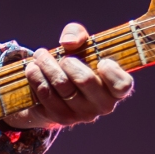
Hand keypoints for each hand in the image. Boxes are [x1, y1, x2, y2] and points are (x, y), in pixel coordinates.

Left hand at [3, 22, 133, 130]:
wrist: (55, 90)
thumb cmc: (76, 62)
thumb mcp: (81, 44)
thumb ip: (78, 34)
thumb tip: (68, 42)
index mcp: (116, 89)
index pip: (123, 85)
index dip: (111, 71)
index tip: (100, 60)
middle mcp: (103, 105)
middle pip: (84, 79)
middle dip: (65, 61)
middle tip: (51, 52)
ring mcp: (83, 114)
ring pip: (61, 85)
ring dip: (46, 66)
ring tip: (39, 56)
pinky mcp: (62, 118)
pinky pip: (46, 95)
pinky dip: (36, 79)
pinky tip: (32, 69)